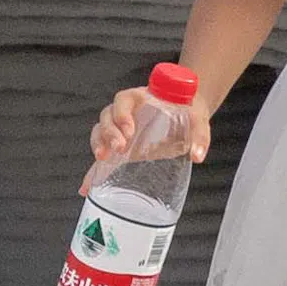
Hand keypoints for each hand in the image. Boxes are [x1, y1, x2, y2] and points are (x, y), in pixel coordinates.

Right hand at [92, 84, 211, 166]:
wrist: (185, 114)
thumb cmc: (188, 111)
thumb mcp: (197, 119)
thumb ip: (199, 135)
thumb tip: (197, 155)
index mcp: (140, 98)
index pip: (123, 101)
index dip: (122, 114)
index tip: (129, 129)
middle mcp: (126, 112)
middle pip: (107, 117)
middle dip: (109, 132)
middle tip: (120, 147)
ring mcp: (120, 130)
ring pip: (100, 132)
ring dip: (98, 144)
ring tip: (103, 158)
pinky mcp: (121, 148)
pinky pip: (103, 156)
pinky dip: (94, 171)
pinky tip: (87, 187)